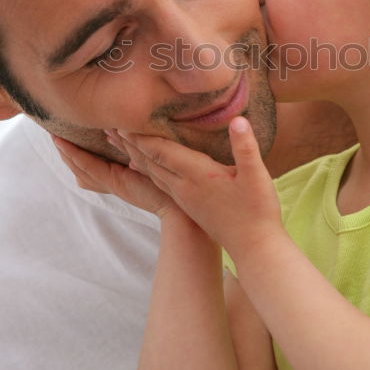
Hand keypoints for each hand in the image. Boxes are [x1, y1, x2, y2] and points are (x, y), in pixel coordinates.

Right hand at [52, 135, 183, 223]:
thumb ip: (136, 151)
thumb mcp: (150, 162)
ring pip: (80, 167)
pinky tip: (64, 143)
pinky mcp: (115, 181)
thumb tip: (122, 134)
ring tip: (54, 137)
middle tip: (54, 135)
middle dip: (67, 153)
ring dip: (66, 153)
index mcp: (120, 178)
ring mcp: (111, 183)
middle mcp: (112, 182)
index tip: (68, 138)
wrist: (181, 204)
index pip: (92, 166)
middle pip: (80, 168)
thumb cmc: (172, 182)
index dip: (78, 154)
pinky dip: (75, 155)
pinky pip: (89, 166)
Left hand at [110, 117, 283, 257]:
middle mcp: (184, 186)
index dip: (141, 136)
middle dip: (130, 143)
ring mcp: (185, 198)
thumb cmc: (258, 211)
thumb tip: (238, 120)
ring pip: (152, 172)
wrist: (255, 248)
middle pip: (149, 161)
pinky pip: (159, 182)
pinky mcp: (189, 205)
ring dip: (134, 155)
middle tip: (110, 126)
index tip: (122, 120)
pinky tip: (143, 167)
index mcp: (197, 175)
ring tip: (120, 142)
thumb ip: (245, 147)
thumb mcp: (256, 176)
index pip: (161, 151)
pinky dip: (146, 169)